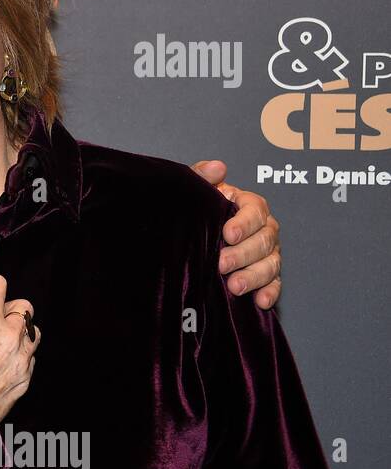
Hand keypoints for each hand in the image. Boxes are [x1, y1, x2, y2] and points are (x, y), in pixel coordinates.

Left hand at [191, 160, 281, 308]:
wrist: (194, 232)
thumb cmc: (198, 210)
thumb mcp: (194, 191)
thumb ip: (201, 176)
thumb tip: (218, 167)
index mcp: (249, 205)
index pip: (255, 211)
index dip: (244, 223)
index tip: (227, 234)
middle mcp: (264, 228)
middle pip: (264, 240)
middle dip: (243, 254)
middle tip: (222, 264)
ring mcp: (267, 252)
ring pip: (271, 264)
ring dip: (254, 276)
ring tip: (235, 286)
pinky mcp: (266, 274)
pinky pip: (274, 284)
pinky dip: (269, 293)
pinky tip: (261, 301)